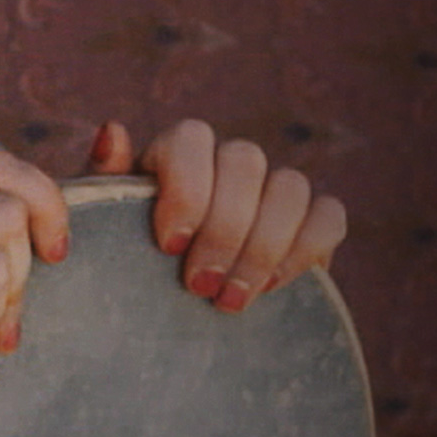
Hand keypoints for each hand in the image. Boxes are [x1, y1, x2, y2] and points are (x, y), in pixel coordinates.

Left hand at [86, 119, 345, 312]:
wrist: (169, 304)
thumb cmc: (129, 257)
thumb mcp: (107, 224)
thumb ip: (106, 181)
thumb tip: (112, 132)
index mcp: (177, 152)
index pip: (192, 138)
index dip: (187, 189)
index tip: (170, 246)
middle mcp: (230, 160)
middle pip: (245, 161)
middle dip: (225, 230)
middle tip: (199, 286)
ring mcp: (275, 187)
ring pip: (291, 186)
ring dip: (263, 246)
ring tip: (231, 299)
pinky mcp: (313, 220)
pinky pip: (330, 215)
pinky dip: (305, 250)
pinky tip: (271, 288)